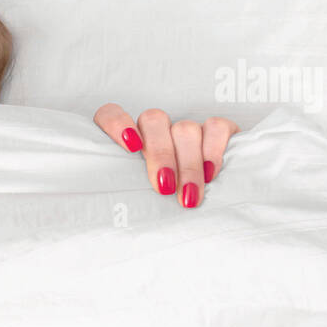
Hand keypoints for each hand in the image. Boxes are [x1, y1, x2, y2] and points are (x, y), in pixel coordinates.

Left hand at [94, 104, 239, 207]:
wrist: (202, 210)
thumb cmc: (154, 206)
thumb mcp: (134, 198)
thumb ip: (123, 190)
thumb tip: (111, 211)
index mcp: (126, 138)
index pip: (109, 114)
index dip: (116, 123)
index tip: (130, 147)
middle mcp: (155, 127)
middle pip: (153, 120)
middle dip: (160, 155)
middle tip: (164, 188)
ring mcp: (185, 128)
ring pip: (185, 128)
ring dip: (187, 164)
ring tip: (188, 195)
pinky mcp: (216, 131)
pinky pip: (217, 127)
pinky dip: (213, 150)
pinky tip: (210, 174)